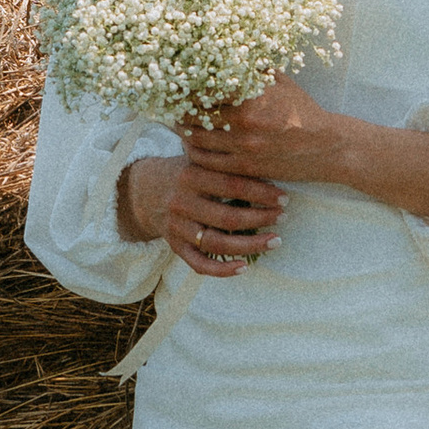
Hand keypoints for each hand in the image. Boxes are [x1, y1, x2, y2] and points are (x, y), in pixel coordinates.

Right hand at [120, 145, 282, 277]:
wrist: (144, 191)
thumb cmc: (184, 172)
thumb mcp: (198, 158)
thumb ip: (224, 159)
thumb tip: (269, 159)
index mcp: (190, 176)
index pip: (231, 185)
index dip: (261, 193)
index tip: (284, 197)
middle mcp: (181, 203)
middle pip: (227, 218)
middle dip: (260, 218)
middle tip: (283, 216)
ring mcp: (177, 228)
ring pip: (216, 243)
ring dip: (250, 245)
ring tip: (276, 241)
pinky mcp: (175, 247)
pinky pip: (199, 264)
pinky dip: (221, 270)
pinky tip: (244, 268)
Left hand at [180, 73, 345, 189]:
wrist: (327, 147)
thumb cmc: (302, 110)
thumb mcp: (281, 81)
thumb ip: (253, 69)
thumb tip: (227, 50)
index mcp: (251, 95)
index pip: (206, 87)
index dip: (186, 85)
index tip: (174, 82)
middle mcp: (245, 121)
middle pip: (195, 113)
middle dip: (178, 108)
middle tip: (167, 102)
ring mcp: (243, 146)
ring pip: (196, 138)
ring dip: (181, 130)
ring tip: (174, 122)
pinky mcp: (245, 167)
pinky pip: (207, 161)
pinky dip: (193, 151)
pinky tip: (189, 144)